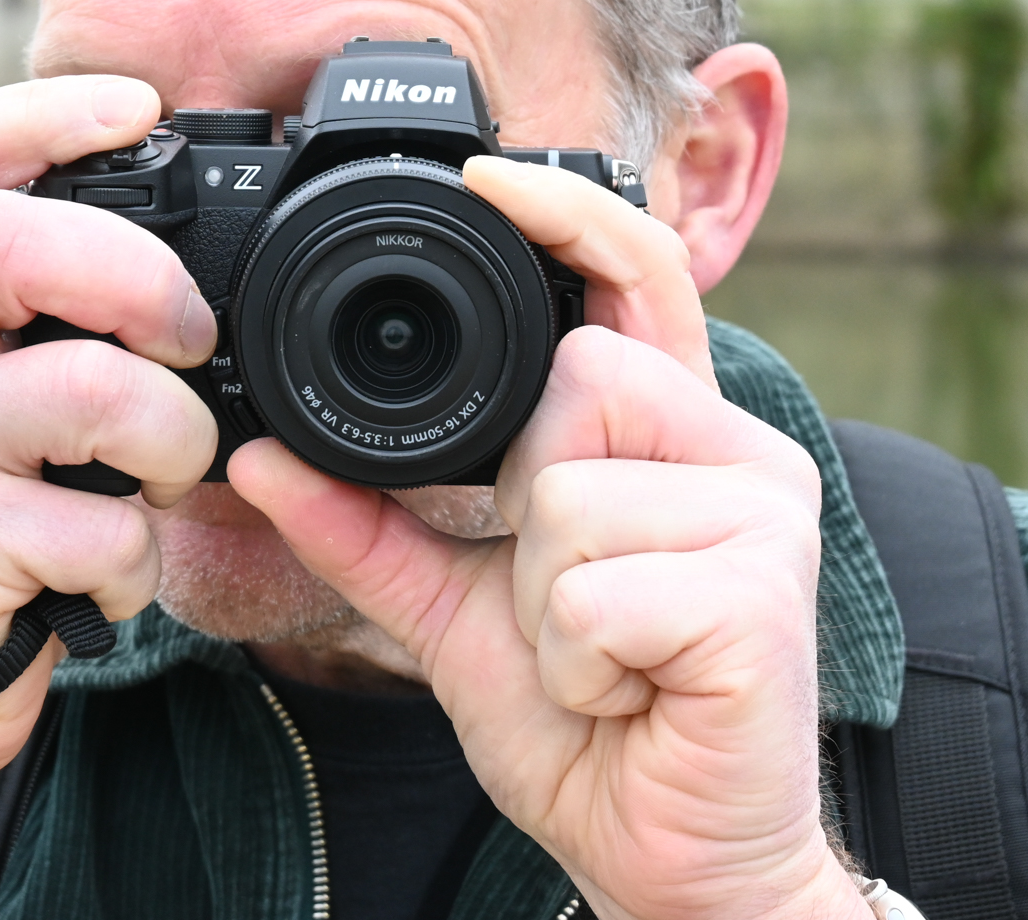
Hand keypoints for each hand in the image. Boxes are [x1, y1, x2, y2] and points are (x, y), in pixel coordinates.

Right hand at [0, 77, 219, 919]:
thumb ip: (52, 322)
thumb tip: (193, 261)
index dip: (43, 108)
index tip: (140, 104)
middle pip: (9, 238)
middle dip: (142, 278)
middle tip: (188, 338)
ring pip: (89, 386)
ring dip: (174, 439)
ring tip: (164, 478)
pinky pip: (96, 521)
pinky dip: (136, 557)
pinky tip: (108, 576)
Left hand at [229, 158, 864, 919]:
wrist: (669, 860)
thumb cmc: (587, 724)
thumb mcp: (457, 613)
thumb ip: (369, 527)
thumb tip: (263, 454)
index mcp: (678, 436)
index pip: (640, 278)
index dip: (571, 216)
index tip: (486, 175)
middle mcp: (739, 451)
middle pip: (576, 384)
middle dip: (527, 509)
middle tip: (570, 606)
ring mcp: (765, 518)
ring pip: (570, 496)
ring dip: (544, 608)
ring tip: (599, 661)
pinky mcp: (764, 596)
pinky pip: (595, 591)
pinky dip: (577, 662)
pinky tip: (630, 694)